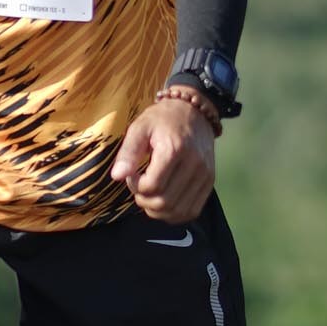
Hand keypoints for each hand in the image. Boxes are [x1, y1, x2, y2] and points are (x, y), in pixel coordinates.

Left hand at [111, 97, 215, 222]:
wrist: (194, 111)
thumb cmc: (162, 119)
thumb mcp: (140, 127)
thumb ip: (128, 152)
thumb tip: (116, 177)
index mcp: (175, 149)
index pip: (152, 186)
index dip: (135, 186)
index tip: (132, 174)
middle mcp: (194, 164)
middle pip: (165, 202)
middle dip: (144, 201)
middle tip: (139, 187)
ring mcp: (205, 175)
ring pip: (178, 211)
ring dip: (158, 211)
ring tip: (150, 195)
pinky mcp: (209, 182)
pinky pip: (192, 211)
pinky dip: (175, 214)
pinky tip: (165, 202)